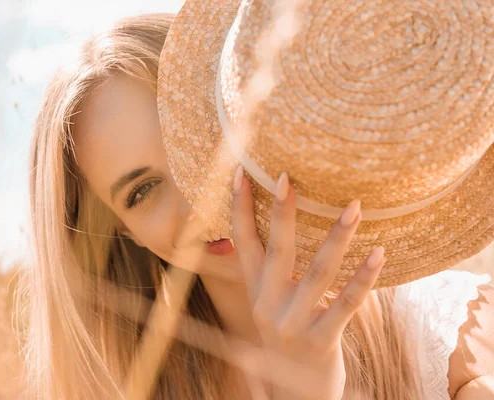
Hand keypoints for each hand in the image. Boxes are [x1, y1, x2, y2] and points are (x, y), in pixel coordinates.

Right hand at [231, 166, 385, 399]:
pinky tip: (380, 253)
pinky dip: (364, 278)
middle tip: (287, 177)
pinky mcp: (321, 341)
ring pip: (316, 273)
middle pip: (276, 251)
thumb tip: (280, 227)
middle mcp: (268, 305)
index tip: (241, 172)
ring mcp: (293, 324)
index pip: (242, 242)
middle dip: (280, 213)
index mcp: (255, 291)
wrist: (294, 395)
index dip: (238, 208)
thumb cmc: (289, 338)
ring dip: (337, 238)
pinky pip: (346, 304)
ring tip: (354, 206)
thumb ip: (271, 272)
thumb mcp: (270, 305)